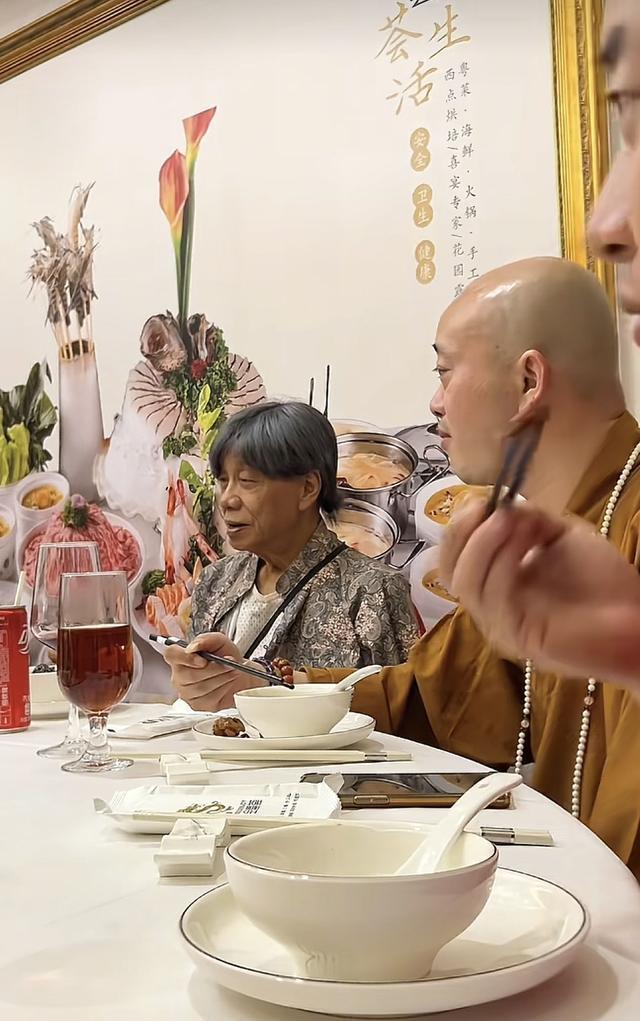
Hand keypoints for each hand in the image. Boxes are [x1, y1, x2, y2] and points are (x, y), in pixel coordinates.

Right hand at [163, 632, 266, 710]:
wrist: (239, 673)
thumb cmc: (225, 657)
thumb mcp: (219, 641)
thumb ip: (206, 639)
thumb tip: (193, 646)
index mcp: (180, 657)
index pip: (171, 655)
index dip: (185, 658)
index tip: (203, 660)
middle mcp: (179, 676)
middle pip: (189, 675)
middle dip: (214, 669)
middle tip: (228, 664)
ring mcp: (186, 693)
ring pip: (201, 687)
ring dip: (221, 678)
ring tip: (230, 672)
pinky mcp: (197, 706)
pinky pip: (209, 699)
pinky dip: (223, 689)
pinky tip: (226, 683)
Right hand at [440, 499, 639, 689]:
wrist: (637, 621)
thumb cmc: (602, 582)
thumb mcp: (560, 536)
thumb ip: (528, 519)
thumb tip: (503, 504)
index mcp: (495, 583)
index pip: (453, 557)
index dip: (460, 525)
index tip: (483, 499)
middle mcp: (491, 605)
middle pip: (447, 570)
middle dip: (461, 531)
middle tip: (486, 508)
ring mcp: (500, 624)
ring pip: (465, 581)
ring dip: (483, 542)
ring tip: (510, 520)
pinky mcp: (517, 636)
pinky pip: (494, 595)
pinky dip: (503, 560)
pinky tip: (524, 539)